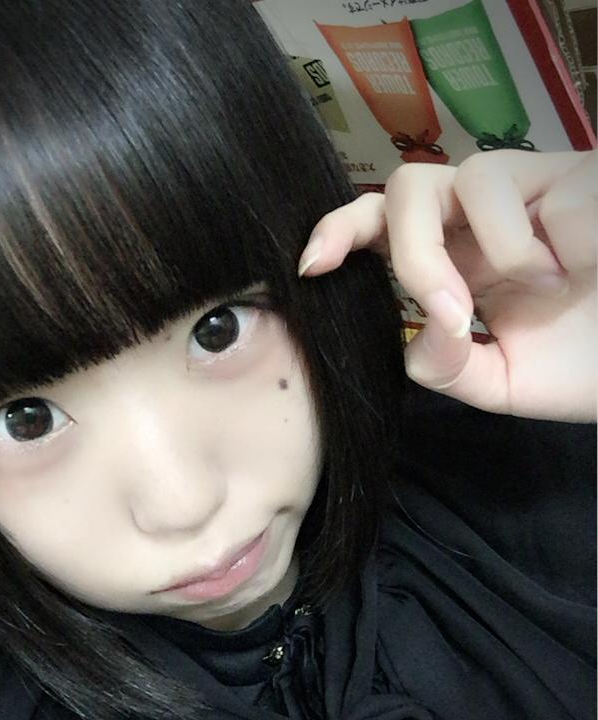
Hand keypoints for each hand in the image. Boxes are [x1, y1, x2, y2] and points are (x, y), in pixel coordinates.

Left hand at [298, 150, 596, 422]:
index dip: (340, 234)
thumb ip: (447, 367)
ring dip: (452, 258)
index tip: (311, 267)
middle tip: (443, 311)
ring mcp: (515, 196)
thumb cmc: (592, 364)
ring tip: (522, 298)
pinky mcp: (555, 173)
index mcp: (458, 271)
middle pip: (395, 191)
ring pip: (434, 181)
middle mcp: (476, 228)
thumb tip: (413, 333)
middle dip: (389, 246)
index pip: (383, 233)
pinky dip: (510, 245)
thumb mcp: (503, 384)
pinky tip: (559, 271)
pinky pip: (493, 187)